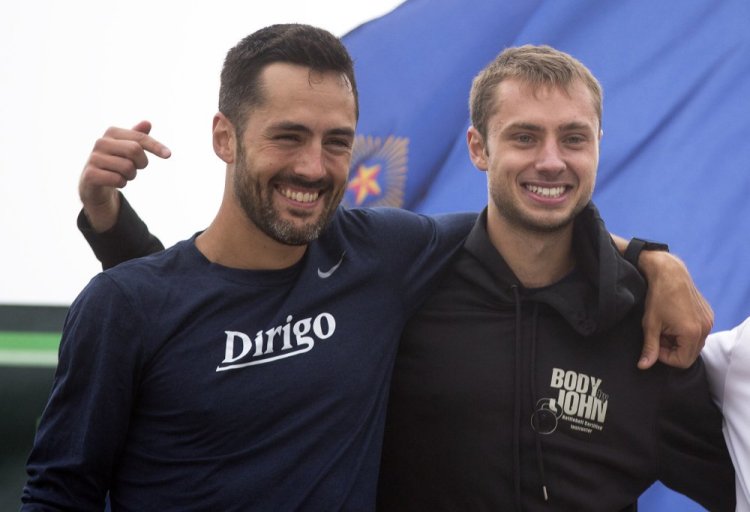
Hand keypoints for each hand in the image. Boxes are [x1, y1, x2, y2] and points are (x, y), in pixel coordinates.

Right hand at [79, 121, 170, 231]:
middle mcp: (101, 142)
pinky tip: (114, 182)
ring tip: (122, 175)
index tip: (168, 155)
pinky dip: (122, 184)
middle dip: (141, 163)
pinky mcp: (90, 174)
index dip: (156, 146)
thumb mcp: (127, 148)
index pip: (140, 138)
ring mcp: (94, 158)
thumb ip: (137, 137)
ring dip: (131, 175)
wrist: (93, 183)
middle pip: (135, 150)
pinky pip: (118, 180)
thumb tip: (147, 123)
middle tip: (136, 168)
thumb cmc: (115, 162)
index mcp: (111, 132)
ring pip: (128, 168)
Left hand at [637, 251, 712, 368]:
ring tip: (665, 327)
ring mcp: (708, 321)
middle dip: (672, 349)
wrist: (669, 273)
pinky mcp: (708, 315)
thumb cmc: (658, 297)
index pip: (681, 362)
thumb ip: (649, 348)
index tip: (655, 343)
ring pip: (694, 344)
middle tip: (659, 335)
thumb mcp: (650, 325)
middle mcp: (705, 329)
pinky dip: (686, 333)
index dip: (665, 357)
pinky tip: (673, 321)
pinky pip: (698, 333)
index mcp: (692, 333)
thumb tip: (643, 366)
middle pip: (689, 354)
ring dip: (679, 341)